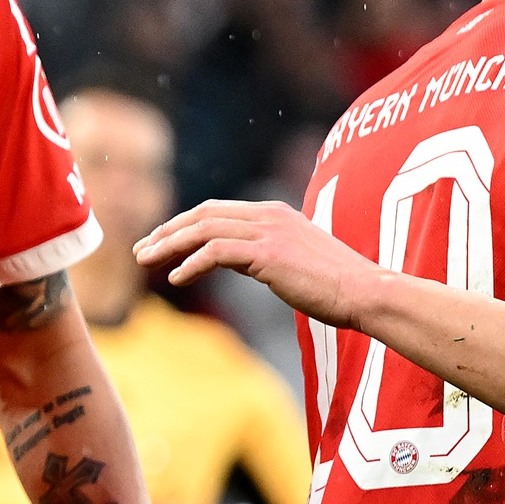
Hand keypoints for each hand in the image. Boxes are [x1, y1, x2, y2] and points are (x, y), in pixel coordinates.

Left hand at [135, 199, 377, 326]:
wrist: (364, 293)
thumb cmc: (334, 285)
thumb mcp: (292, 261)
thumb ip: (260, 254)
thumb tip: (231, 261)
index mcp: (273, 213)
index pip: (215, 210)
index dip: (182, 225)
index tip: (158, 242)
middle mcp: (268, 215)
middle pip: (203, 214)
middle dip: (167, 231)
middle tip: (140, 250)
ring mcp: (268, 231)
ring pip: (204, 230)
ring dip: (169, 245)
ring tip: (146, 262)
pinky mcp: (268, 254)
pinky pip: (217, 253)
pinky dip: (191, 263)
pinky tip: (176, 279)